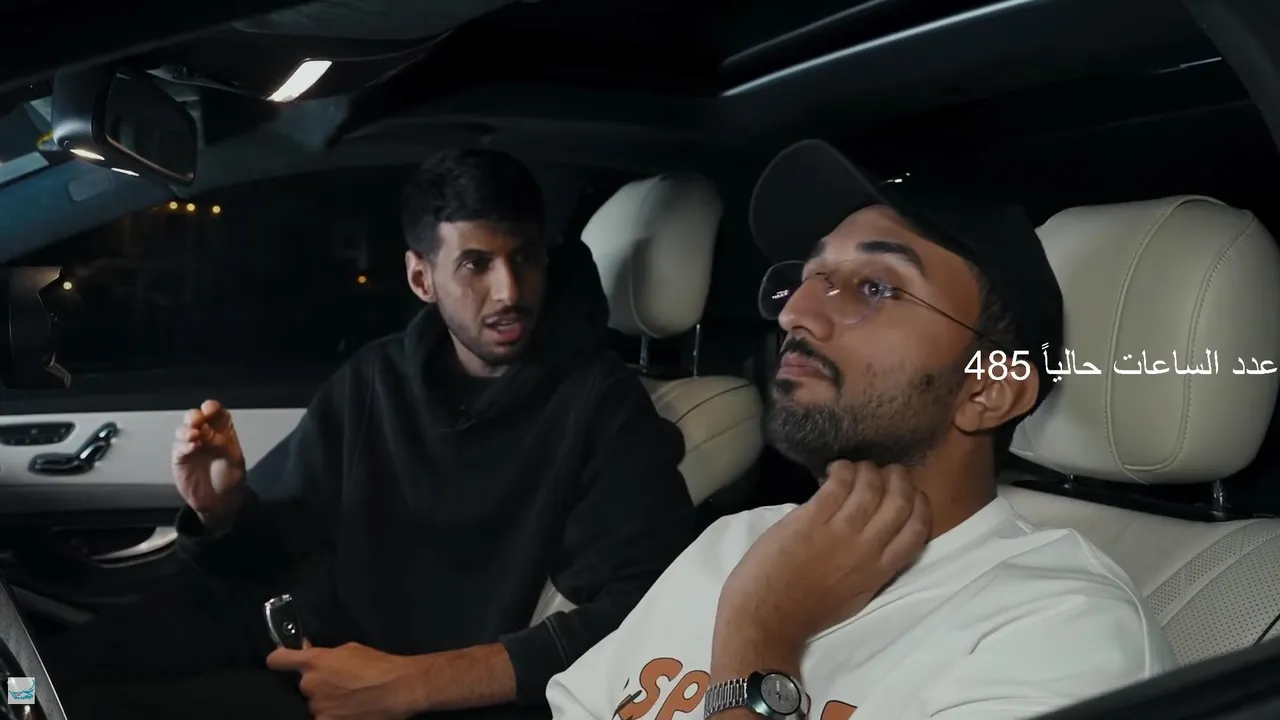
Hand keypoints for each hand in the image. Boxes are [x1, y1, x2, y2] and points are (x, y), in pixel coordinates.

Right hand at [171, 399, 246, 530]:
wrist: (220, 503)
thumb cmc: (231, 478)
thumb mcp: (234, 460)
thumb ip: (221, 444)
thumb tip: (205, 429)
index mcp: (222, 431)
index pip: (216, 413)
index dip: (211, 408)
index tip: (209, 409)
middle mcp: (204, 435)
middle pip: (195, 417)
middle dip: (194, 416)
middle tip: (197, 421)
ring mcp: (191, 445)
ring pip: (183, 429)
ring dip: (186, 429)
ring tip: (195, 435)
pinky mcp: (180, 459)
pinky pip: (178, 447)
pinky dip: (183, 444)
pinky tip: (192, 446)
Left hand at [266, 642, 421, 719]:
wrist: (400, 688)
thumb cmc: (379, 664)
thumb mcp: (351, 650)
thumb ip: (326, 654)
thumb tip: (309, 652)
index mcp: (315, 662)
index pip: (278, 661)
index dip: (278, 660)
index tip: (282, 661)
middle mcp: (310, 685)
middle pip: (302, 685)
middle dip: (316, 685)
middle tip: (337, 684)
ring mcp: (318, 708)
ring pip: (314, 705)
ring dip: (325, 702)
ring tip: (348, 700)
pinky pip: (323, 719)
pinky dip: (334, 716)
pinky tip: (350, 711)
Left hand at [717, 461, 930, 648]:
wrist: (766, 615)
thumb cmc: (806, 610)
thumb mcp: (854, 597)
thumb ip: (872, 570)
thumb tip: (878, 542)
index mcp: (880, 571)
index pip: (918, 529)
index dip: (919, 504)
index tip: (912, 493)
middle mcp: (867, 549)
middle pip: (899, 502)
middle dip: (898, 479)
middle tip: (888, 471)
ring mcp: (840, 532)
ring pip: (870, 488)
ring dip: (867, 471)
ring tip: (858, 468)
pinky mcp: (812, 519)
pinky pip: (838, 486)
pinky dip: (842, 471)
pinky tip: (836, 469)